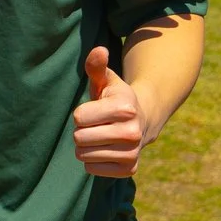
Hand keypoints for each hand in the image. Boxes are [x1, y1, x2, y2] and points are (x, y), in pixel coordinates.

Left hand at [72, 47, 152, 178]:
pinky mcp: (129, 170)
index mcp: (125, 108)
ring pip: (83, 155)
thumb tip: (99, 51)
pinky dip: (93, 161)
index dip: (82, 113)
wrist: (142, 120)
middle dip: (82, 131)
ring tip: (101, 136)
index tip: (95, 110)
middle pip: (79, 138)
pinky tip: (106, 149)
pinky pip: (91, 169)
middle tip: (97, 125)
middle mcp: (132, 132)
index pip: (79, 118)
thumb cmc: (115, 98)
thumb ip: (97, 65)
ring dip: (86, 146)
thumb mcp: (106, 80)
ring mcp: (132, 153)